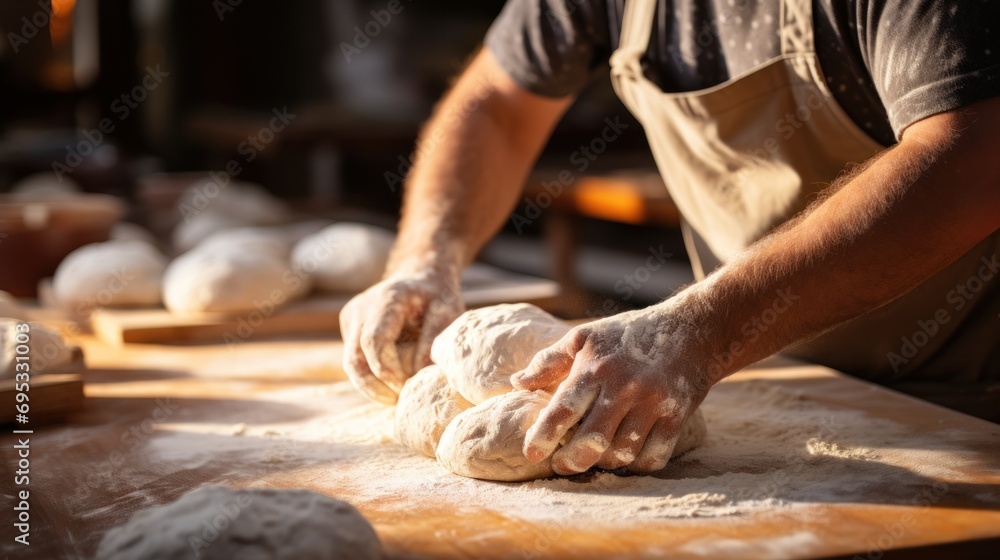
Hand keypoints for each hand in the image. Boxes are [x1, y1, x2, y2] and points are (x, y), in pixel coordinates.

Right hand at [340, 265, 464, 403]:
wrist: (420, 275)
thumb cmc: (437, 296)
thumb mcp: (447, 311)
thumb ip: (434, 339)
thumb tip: (420, 372)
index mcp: (386, 299)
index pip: (373, 342)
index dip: (387, 370)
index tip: (407, 386)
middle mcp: (361, 308)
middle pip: (355, 358)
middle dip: (376, 386)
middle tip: (400, 401)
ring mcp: (351, 318)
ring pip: (351, 364)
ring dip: (372, 386)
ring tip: (395, 398)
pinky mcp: (350, 329)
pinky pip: (355, 360)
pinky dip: (371, 376)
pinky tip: (391, 384)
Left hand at [511, 305, 709, 473]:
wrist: (693, 331)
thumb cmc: (629, 335)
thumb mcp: (586, 337)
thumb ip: (549, 360)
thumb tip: (517, 383)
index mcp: (596, 367)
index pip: (564, 407)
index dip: (544, 434)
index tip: (531, 454)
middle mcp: (624, 387)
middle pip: (593, 439)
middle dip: (572, 461)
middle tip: (561, 465)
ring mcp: (653, 404)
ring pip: (622, 453)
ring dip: (604, 463)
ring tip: (593, 458)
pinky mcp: (677, 418)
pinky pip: (653, 457)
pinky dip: (635, 466)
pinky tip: (624, 459)